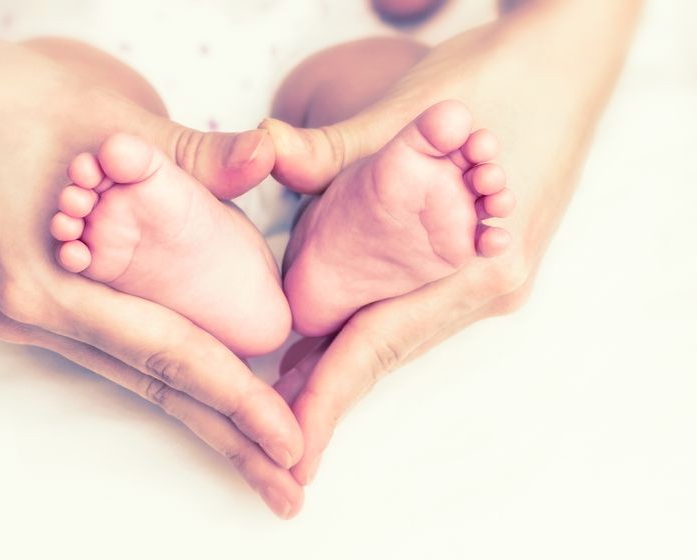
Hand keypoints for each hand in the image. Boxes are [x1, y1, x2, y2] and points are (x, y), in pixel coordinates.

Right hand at [0, 9, 301, 517]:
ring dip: (201, 413)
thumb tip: (269, 158)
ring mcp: (27, 313)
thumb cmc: (6, 98)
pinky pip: (108, 346)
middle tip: (290, 489)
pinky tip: (200, 392)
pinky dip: (162, 370)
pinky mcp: (30, 299)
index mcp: (47, 282)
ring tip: (258, 454)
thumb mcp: (105, 119)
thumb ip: (192, 153)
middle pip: (152, 385)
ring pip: (132, 372)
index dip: (233, 400)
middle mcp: (33, 314)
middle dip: (227, 438)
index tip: (288, 444)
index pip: (163, 353)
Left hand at [265, 0, 639, 484]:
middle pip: (390, 349)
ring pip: (400, 332)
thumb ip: (331, 146)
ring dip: (345, 360)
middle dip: (329, 391)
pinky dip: (369, 324)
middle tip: (273, 435)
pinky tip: (333, 336)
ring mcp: (487, 277)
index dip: (331, 396)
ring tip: (289, 395)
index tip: (295, 445)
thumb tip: (265, 151)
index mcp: (479, 266)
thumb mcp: (409, 110)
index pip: (382, 343)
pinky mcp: (480, 261)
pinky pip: (414, 307)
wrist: (564, 59)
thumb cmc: (496, 78)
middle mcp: (487, 286)